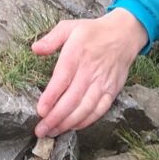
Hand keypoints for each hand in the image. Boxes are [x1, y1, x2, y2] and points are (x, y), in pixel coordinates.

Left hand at [32, 8, 148, 136]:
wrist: (123, 35)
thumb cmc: (93, 32)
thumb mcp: (70, 27)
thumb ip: (51, 38)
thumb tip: (35, 49)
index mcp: (77, 53)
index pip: (63, 78)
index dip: (51, 96)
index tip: (40, 110)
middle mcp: (90, 70)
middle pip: (72, 99)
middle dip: (55, 117)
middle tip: (41, 130)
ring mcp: (103, 82)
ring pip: (85, 108)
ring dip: (68, 123)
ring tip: (53, 132)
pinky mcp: (112, 91)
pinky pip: (99, 110)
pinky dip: (86, 121)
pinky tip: (73, 127)